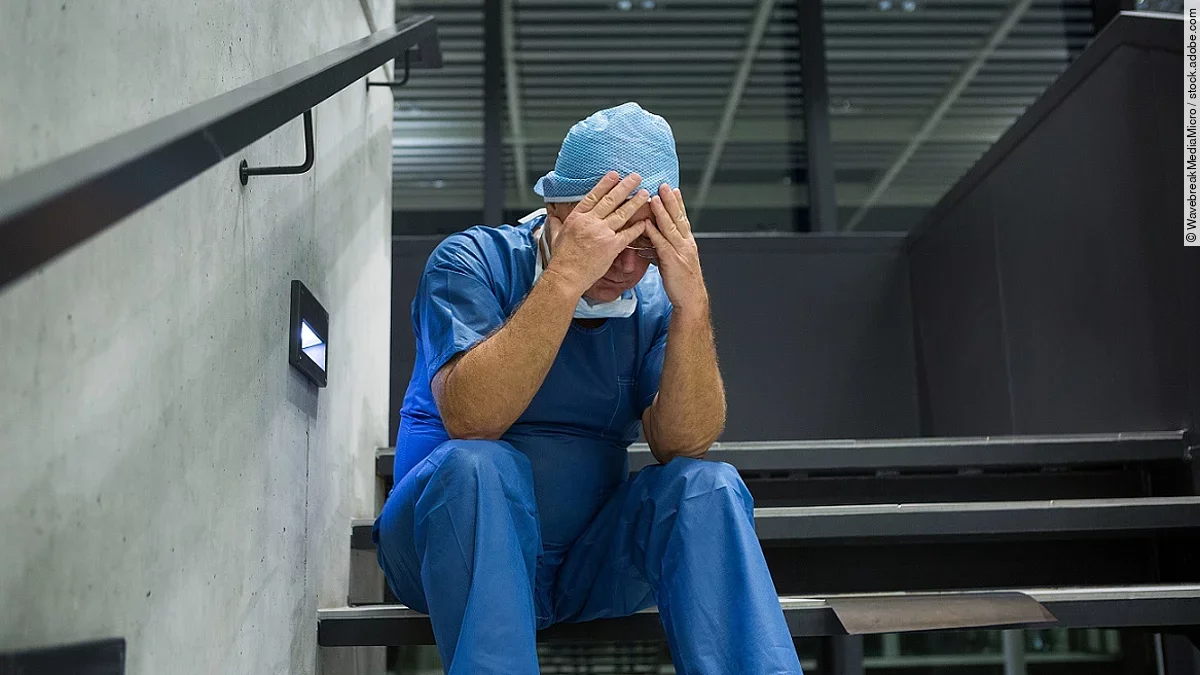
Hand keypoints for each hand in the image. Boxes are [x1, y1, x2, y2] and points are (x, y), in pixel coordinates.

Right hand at [544, 171, 651, 295]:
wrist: (566, 276)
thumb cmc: (561, 259)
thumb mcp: (554, 236)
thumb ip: (555, 223)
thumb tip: (551, 216)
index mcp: (576, 217)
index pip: (593, 195)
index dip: (605, 184)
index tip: (614, 174)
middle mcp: (590, 222)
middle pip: (610, 200)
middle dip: (625, 186)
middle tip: (636, 177)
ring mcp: (602, 233)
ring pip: (622, 213)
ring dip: (635, 202)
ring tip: (644, 194)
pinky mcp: (611, 246)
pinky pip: (628, 234)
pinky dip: (637, 227)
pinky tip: (645, 221)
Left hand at [645, 184, 708, 315]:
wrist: (690, 300)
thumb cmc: (681, 283)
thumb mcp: (675, 261)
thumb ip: (665, 248)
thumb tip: (652, 240)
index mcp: (687, 243)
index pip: (682, 219)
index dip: (678, 203)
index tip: (673, 189)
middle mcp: (686, 244)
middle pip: (678, 218)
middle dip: (671, 201)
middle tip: (665, 185)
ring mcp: (680, 252)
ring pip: (670, 228)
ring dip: (662, 212)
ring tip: (654, 197)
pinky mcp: (671, 261)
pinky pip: (661, 244)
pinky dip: (654, 232)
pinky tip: (646, 223)